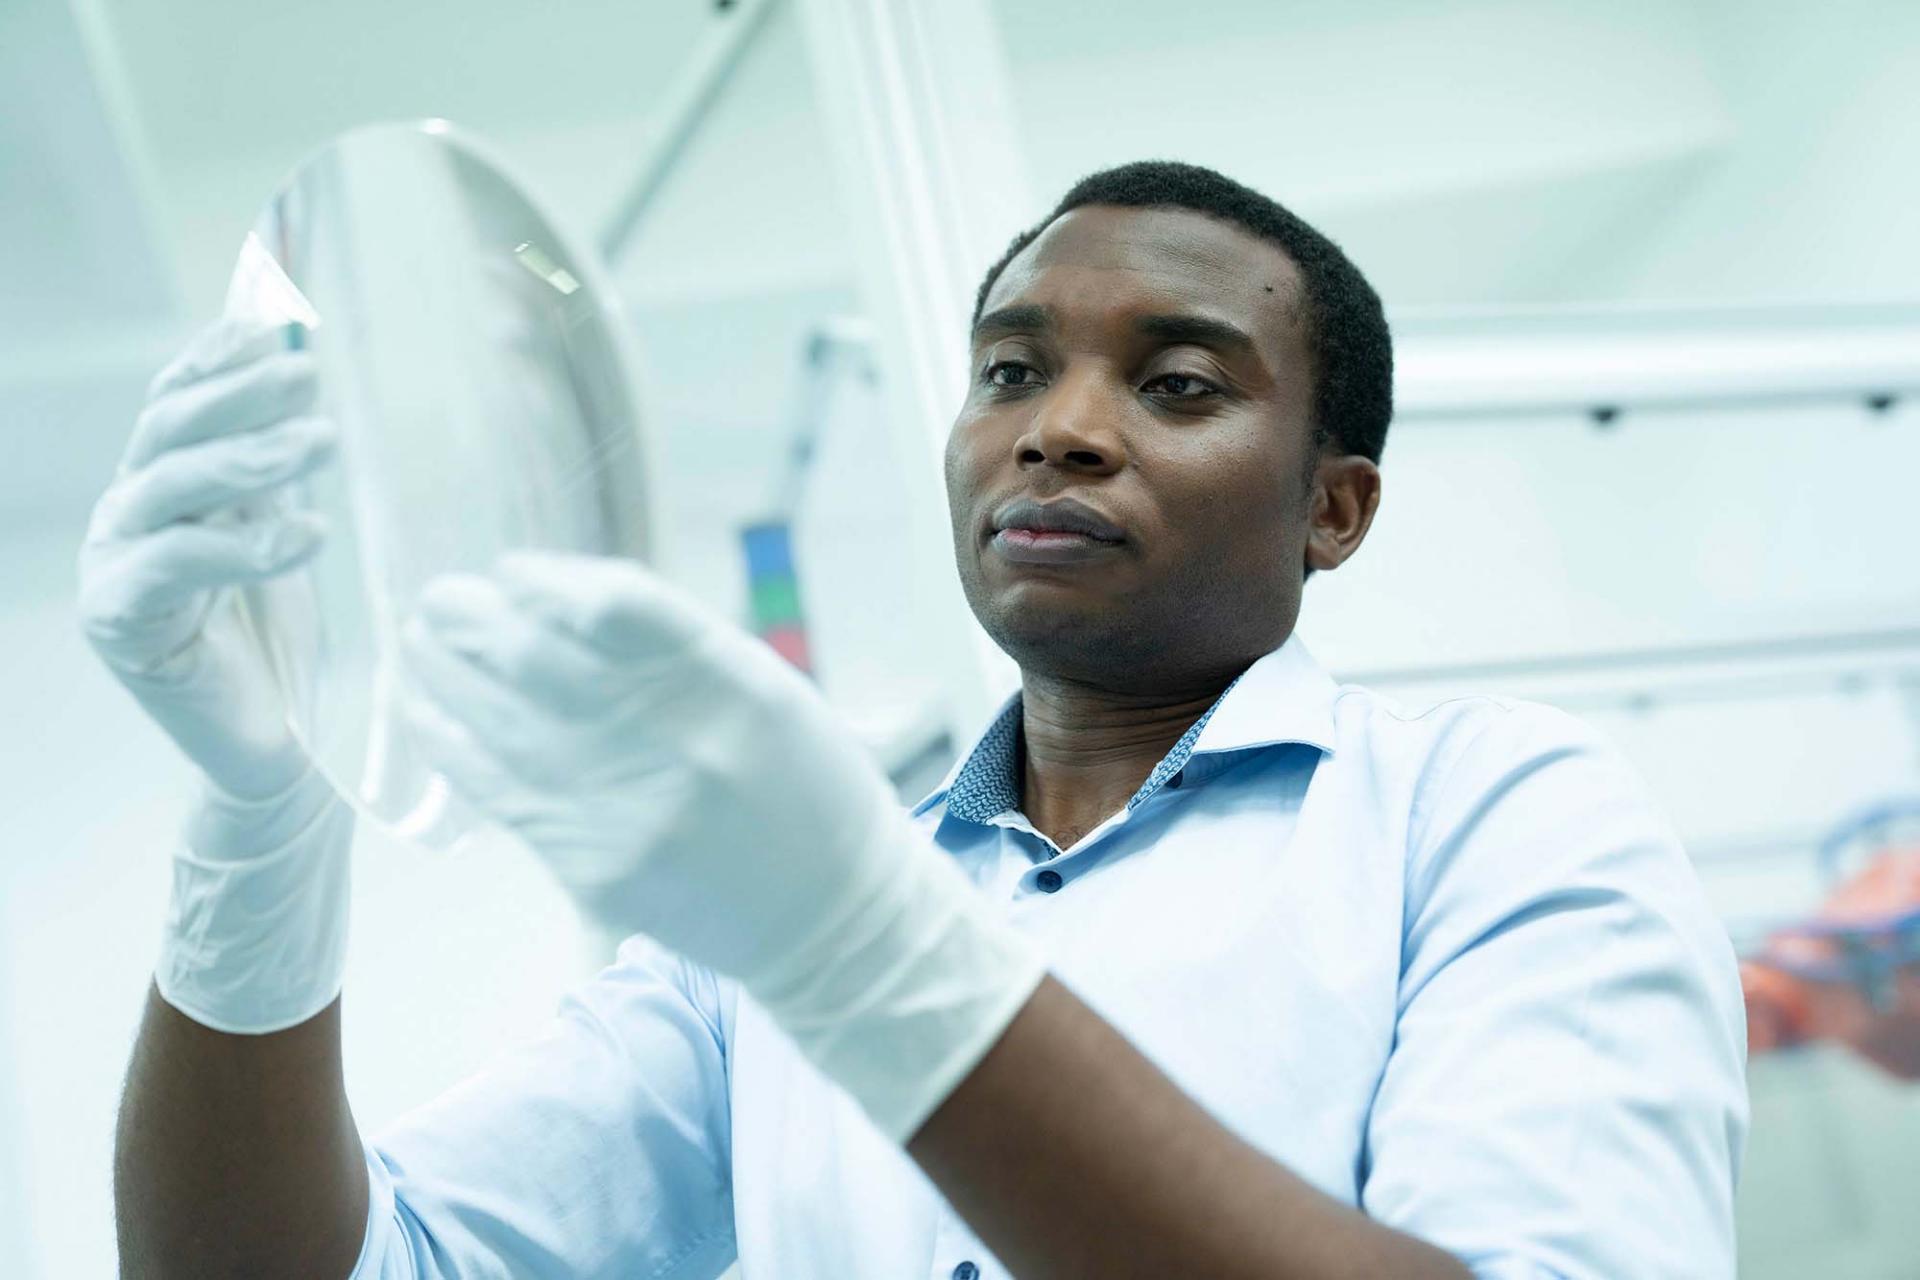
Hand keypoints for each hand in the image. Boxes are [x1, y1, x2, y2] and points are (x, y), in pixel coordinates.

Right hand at [82, 317, 355, 1033]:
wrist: (273, 741)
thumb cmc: (278, 636)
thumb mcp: (280, 527)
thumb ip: (275, 457)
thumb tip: (294, 355)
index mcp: (159, 488)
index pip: (178, 405)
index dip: (216, 360)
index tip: (272, 322)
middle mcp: (126, 519)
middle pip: (172, 434)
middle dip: (241, 397)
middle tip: (313, 377)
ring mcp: (114, 569)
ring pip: (171, 490)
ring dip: (250, 457)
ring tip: (324, 442)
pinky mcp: (122, 624)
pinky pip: (179, 567)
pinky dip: (245, 545)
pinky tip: (310, 533)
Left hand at [397, 551, 903, 984]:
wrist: (830, 923)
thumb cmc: (804, 791)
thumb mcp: (768, 693)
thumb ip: (674, 649)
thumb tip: (559, 598)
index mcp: (736, 688)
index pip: (620, 609)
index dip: (548, 583)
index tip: (513, 571)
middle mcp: (678, 746)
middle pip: (543, 661)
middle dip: (475, 619)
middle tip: (442, 596)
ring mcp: (628, 813)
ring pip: (503, 723)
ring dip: (445, 672)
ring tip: (420, 638)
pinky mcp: (592, 868)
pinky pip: (499, 792)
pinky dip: (451, 743)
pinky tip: (425, 711)